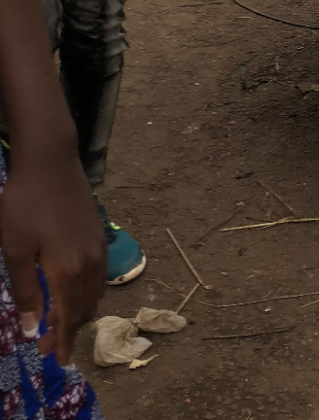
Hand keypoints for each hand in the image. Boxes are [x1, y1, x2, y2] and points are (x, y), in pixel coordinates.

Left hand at [0, 143, 105, 364]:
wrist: (50, 162)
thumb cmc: (24, 205)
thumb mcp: (16, 251)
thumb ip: (27, 292)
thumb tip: (33, 329)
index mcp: (69, 270)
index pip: (68, 317)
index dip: (62, 341)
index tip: (57, 361)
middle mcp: (91, 262)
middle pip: (86, 308)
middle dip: (69, 331)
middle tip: (48, 346)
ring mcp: (98, 247)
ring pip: (95, 292)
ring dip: (78, 311)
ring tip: (57, 321)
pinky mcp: (98, 234)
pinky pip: (98, 275)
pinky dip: (86, 292)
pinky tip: (71, 289)